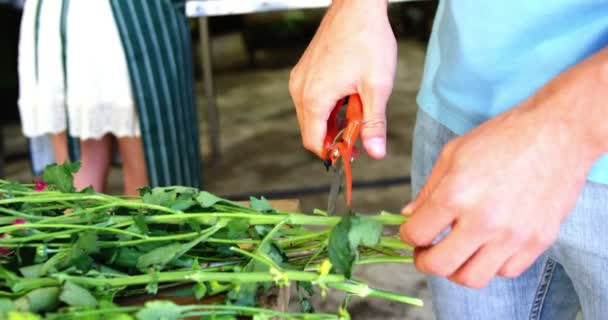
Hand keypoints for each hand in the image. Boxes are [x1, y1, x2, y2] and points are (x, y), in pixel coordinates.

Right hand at [289, 1, 396, 158]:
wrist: (357, 6)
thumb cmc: (367, 40)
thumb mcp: (377, 86)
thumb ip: (374, 123)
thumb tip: (375, 153)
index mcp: (315, 97)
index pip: (314, 142)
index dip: (333, 153)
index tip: (353, 154)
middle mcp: (300, 89)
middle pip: (311, 130)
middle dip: (335, 137)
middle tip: (361, 130)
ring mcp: (300, 78)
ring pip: (311, 115)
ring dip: (333, 120)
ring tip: (358, 106)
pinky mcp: (304, 70)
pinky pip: (311, 98)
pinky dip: (328, 105)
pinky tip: (348, 94)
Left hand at [400, 83, 605, 287]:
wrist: (557, 133)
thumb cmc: (502, 138)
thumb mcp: (453, 154)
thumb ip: (428, 190)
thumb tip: (408, 216)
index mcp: (456, 195)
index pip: (416, 234)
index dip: (407, 235)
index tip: (412, 232)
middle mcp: (483, 221)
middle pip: (440, 266)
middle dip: (424, 260)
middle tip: (426, 250)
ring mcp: (513, 236)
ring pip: (472, 278)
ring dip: (456, 269)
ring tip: (456, 251)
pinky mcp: (538, 242)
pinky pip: (505, 271)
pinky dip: (490, 264)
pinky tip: (487, 245)